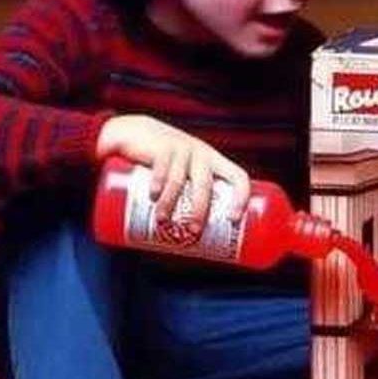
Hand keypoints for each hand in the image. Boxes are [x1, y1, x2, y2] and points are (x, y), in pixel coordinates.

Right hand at [96, 115, 250, 229]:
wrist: (136, 131)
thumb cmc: (166, 165)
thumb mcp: (183, 178)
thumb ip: (186, 204)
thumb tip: (186, 247)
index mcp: (215, 163)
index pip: (238, 176)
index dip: (241, 197)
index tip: (232, 220)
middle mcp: (202, 154)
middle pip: (205, 185)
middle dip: (200, 210)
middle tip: (192, 233)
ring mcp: (181, 148)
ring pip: (179, 180)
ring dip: (171, 202)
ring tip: (162, 221)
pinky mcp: (160, 146)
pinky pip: (162, 165)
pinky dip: (158, 181)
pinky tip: (153, 195)